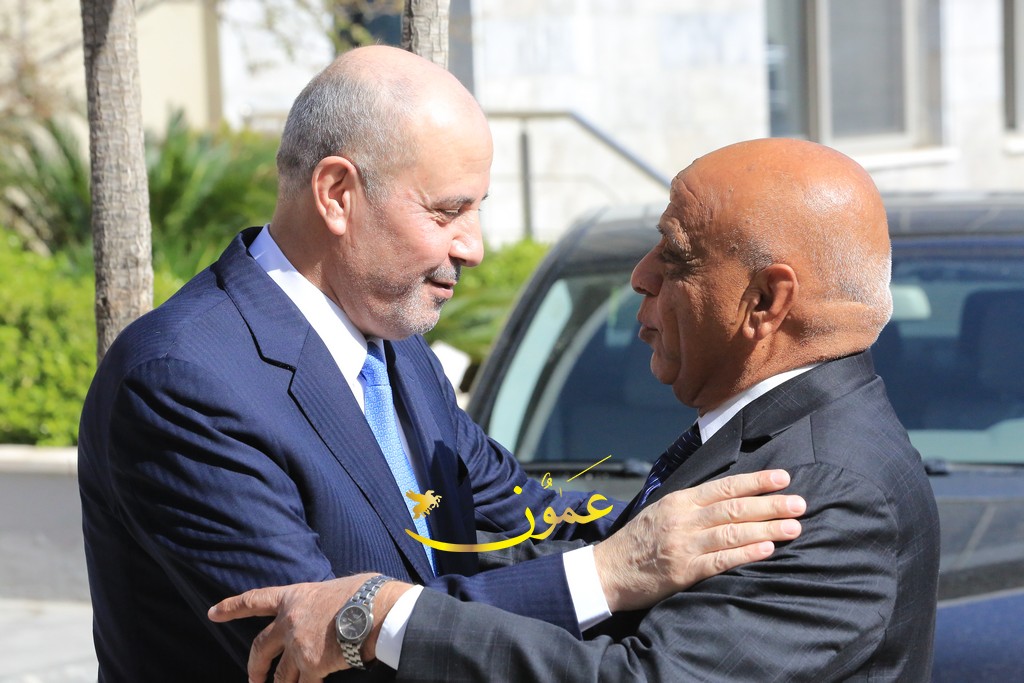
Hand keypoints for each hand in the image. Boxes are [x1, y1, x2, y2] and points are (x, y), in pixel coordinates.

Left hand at [207, 573, 411, 682]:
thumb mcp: (335, 589)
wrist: (375, 611)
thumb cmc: (365, 594)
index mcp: (294, 597)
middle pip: (260, 648)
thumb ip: (321, 602)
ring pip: (280, 676)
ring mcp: (297, 646)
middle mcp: (289, 622)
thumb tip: (328, 610)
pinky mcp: (310, 667)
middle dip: (255, 667)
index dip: (232, 607)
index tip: (213, 613)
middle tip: (253, 679)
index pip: (255, 600)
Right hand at [594, 469, 804, 611]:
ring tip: (794, 527)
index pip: (724, 487)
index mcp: (680, 501)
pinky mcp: (683, 571)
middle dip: (770, 504)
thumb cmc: (639, 541)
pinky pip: (720, 560)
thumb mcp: (662, 512)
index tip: (783, 478)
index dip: (756, 482)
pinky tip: (767, 549)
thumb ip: (693, 506)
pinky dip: (745, 554)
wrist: (608, 570)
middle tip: (800, 503)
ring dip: (767, 528)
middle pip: (734, 508)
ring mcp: (683, 545)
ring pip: (732, 532)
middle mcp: (683, 519)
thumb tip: (731, 498)